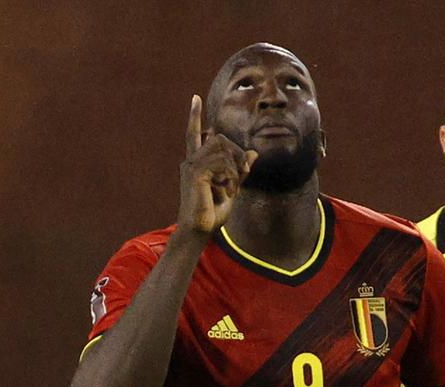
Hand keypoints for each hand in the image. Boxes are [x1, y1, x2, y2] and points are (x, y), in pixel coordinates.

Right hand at [178, 95, 257, 240]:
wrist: (199, 230)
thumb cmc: (213, 213)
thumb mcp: (232, 189)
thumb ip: (241, 171)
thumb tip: (253, 153)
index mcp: (197, 162)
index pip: (194, 134)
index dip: (195, 116)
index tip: (195, 98)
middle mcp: (191, 160)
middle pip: (220, 140)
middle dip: (237, 156)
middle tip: (238, 180)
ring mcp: (191, 165)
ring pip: (223, 149)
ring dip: (235, 169)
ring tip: (230, 189)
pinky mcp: (195, 173)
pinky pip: (222, 162)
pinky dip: (230, 176)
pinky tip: (226, 190)